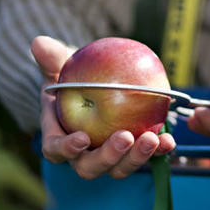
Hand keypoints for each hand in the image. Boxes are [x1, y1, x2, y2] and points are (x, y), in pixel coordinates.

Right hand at [31, 35, 174, 179]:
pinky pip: (145, 155)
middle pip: (90, 166)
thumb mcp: (61, 65)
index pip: (56, 150)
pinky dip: (158, 151)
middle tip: (125, 138)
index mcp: (58, 136)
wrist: (95, 84)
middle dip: (109, 157)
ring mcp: (109, 155)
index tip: (83, 138)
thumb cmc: (73, 77)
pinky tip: (170, 140)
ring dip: (137, 157)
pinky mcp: (132, 151)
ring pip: (119, 167)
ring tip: (152, 139)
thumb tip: (39, 43)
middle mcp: (82, 153)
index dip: (67, 149)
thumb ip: (51, 58)